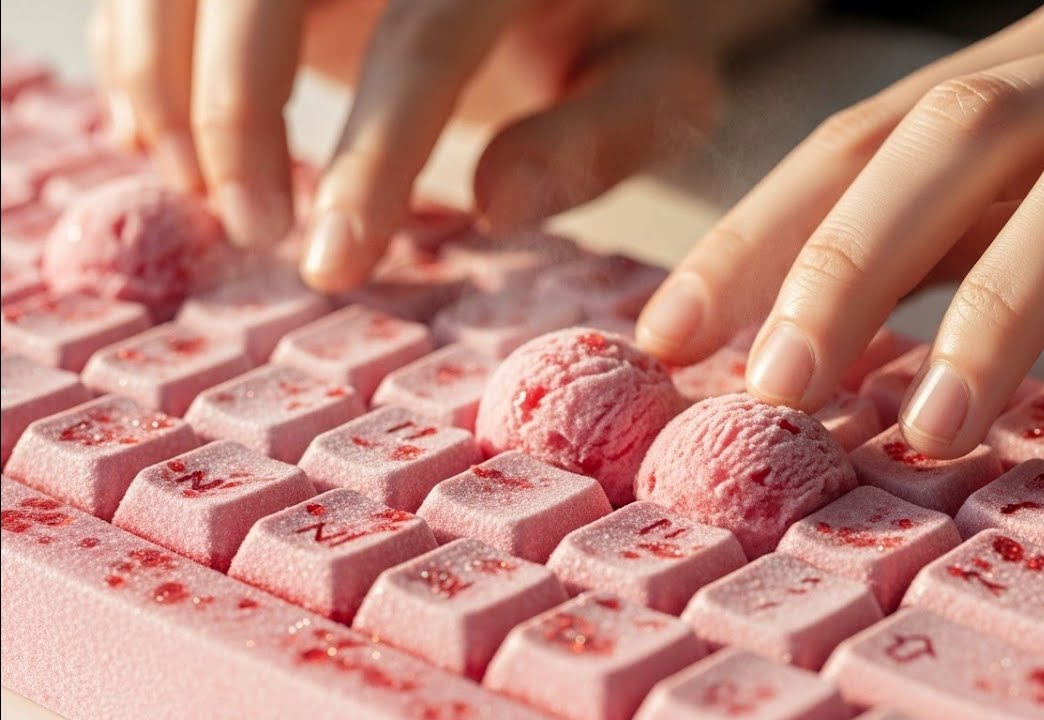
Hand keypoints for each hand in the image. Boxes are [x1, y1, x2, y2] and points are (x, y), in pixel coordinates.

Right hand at [89, 0, 797, 290]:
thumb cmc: (630, 26)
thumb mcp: (657, 86)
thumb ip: (597, 139)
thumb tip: (497, 206)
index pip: (422, 40)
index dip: (369, 158)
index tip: (333, 266)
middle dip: (236, 109)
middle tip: (258, 235)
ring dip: (168, 80)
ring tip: (205, 197)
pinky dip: (141, 50)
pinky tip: (167, 136)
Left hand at [636, 0, 1043, 476]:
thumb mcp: (1029, 219)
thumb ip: (923, 248)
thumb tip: (765, 341)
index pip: (870, 131)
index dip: (761, 232)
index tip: (671, 335)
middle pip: (969, 131)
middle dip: (853, 260)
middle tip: (779, 386)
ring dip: (1001, 311)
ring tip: (932, 433)